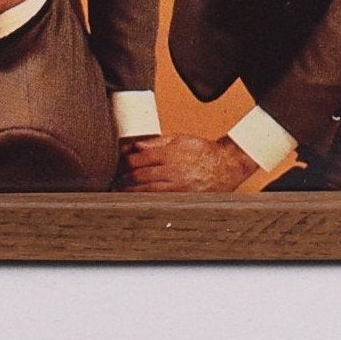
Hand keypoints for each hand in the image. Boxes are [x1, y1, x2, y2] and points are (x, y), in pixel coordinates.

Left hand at [120, 134, 256, 191]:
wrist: (225, 166)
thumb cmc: (202, 151)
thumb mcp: (180, 139)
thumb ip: (157, 142)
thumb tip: (136, 146)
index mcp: (169, 153)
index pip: (138, 159)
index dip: (124, 163)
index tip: (118, 165)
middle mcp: (171, 170)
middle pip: (138, 176)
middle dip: (123, 179)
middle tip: (115, 181)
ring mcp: (176, 186)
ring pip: (145, 191)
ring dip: (130, 192)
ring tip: (121, 192)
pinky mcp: (181, 197)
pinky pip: (158, 200)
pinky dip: (145, 200)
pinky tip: (137, 200)